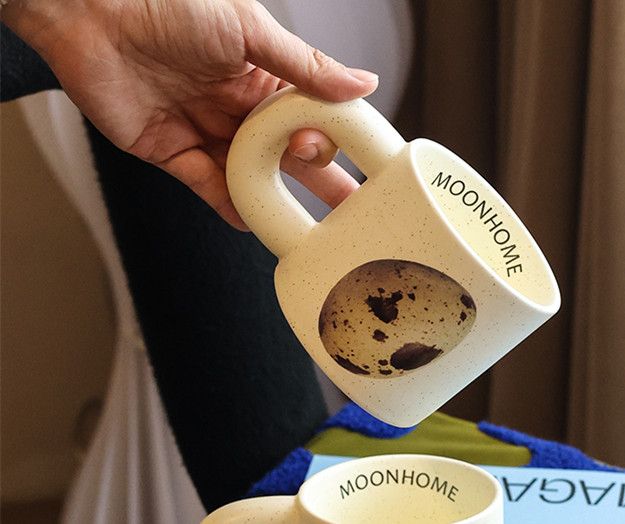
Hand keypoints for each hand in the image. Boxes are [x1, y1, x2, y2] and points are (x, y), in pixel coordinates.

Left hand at [3, 0, 378, 228]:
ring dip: (272, 198)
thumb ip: (306, 66)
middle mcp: (236, 105)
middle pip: (284, 153)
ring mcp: (204, 129)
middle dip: (317, 180)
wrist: (87, 8)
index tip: (346, 156)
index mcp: (261, 74)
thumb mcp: (248, 29)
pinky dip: (225, 202)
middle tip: (346, 209)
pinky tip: (248, 220)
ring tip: (299, 225)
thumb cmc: (168, 2)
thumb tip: (363, 82)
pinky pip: (204, 183)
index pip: (307, 117)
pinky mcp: (170, 150)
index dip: (327, 137)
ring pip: (248, 174)